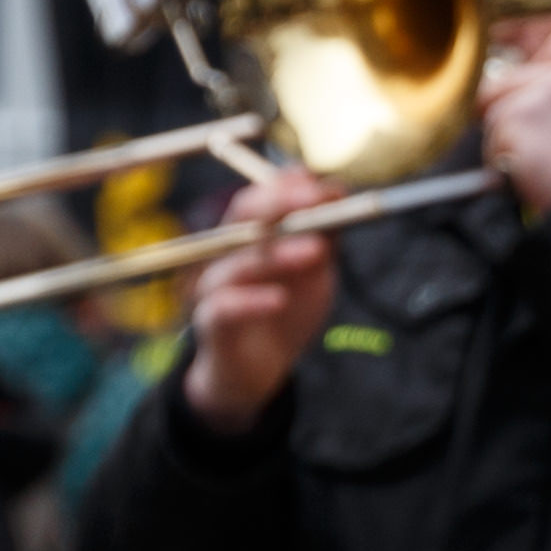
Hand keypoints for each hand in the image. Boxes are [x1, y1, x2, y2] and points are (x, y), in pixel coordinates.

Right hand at [185, 169, 339, 432]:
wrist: (259, 368)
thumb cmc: (285, 311)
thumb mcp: (315, 272)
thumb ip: (326, 235)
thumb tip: (339, 191)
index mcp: (251, 234)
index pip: (262, 196)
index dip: (287, 184)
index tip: (318, 181)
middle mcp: (227, 251)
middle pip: (243, 216)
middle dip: (278, 202)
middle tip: (313, 199)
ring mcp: (216, 285)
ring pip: (238, 261)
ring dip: (277, 253)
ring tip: (315, 250)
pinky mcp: (212, 322)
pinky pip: (224, 307)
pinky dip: (251, 302)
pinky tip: (279, 300)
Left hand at [480, 28, 550, 212]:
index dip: (540, 69)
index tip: (535, 93)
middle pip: (514, 76)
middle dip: (511, 106)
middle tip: (522, 138)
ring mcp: (541, 95)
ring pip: (496, 105)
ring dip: (502, 135)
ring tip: (526, 164)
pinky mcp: (516, 120)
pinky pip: (491, 136)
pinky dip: (497, 160)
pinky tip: (520, 176)